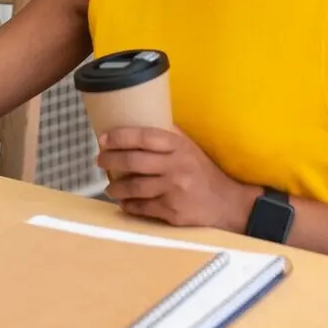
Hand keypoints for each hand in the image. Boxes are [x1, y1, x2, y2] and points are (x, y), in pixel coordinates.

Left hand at [98, 127, 257, 230]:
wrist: (227, 204)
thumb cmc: (204, 173)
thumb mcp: (190, 148)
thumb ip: (169, 135)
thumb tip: (143, 116)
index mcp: (179, 147)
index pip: (144, 136)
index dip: (120, 136)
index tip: (103, 138)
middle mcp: (175, 166)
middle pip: (133, 161)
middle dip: (110, 160)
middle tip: (99, 161)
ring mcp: (173, 190)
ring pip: (134, 187)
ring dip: (116, 187)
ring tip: (109, 187)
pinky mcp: (172, 212)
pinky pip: (142, 208)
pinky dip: (129, 206)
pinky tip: (124, 203)